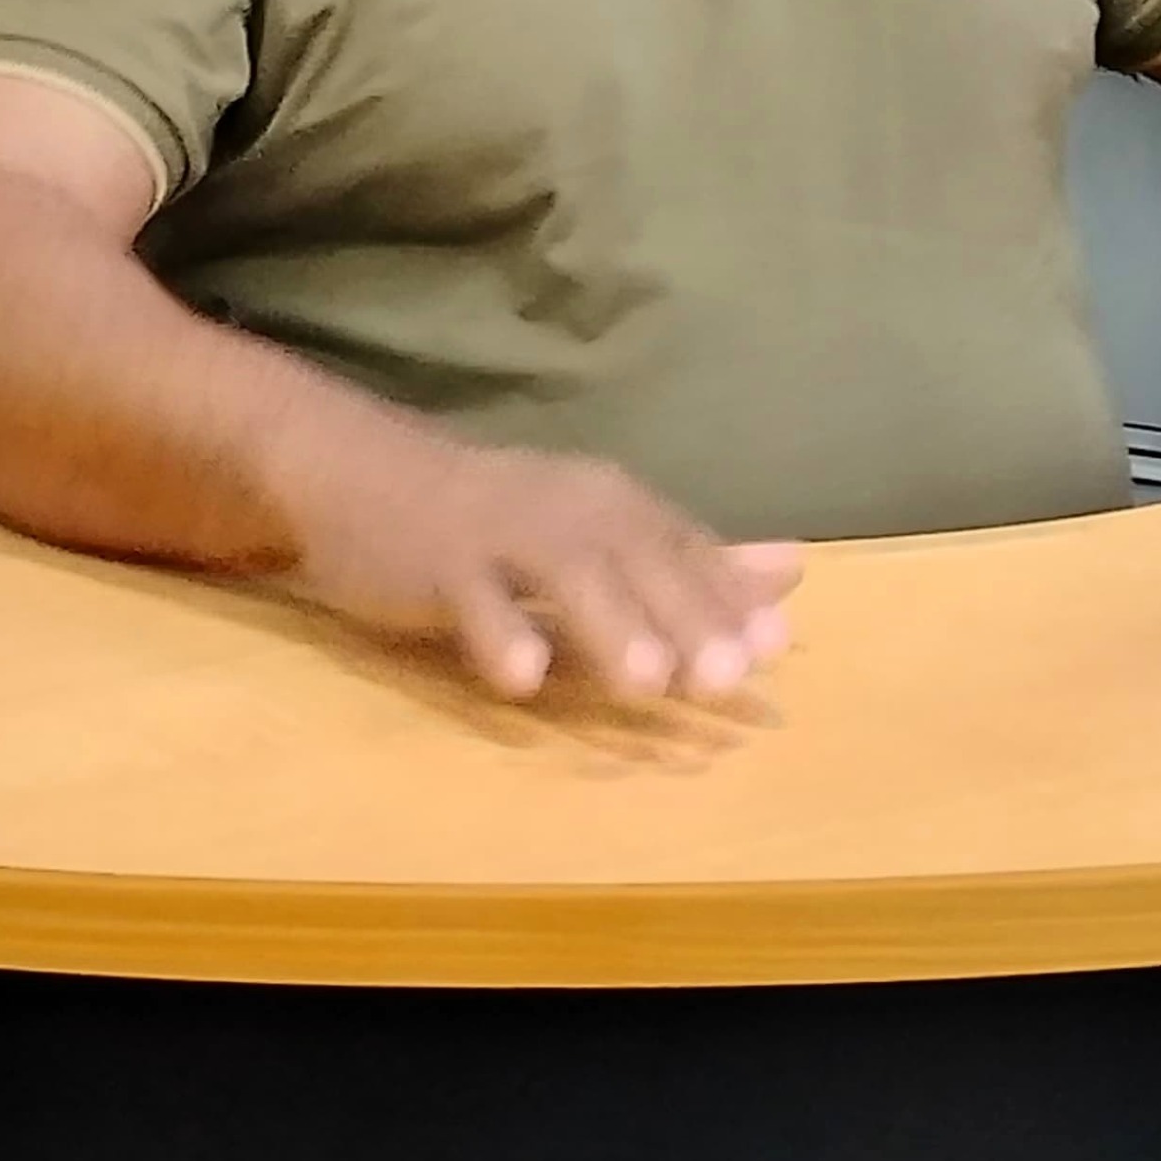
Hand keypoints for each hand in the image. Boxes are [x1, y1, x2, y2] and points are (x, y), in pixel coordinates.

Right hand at [297, 429, 801, 702]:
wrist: (363, 475)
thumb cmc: (497, 520)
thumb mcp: (599, 531)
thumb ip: (692, 559)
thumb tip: (796, 570)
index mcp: (613, 505)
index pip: (683, 549)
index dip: (728, 598)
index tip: (776, 651)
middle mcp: (568, 509)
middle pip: (636, 560)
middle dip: (684, 616)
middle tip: (727, 679)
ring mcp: (500, 532)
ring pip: (562, 573)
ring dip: (606, 625)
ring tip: (645, 684)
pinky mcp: (436, 561)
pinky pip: (469, 598)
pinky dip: (496, 634)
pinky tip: (521, 680)